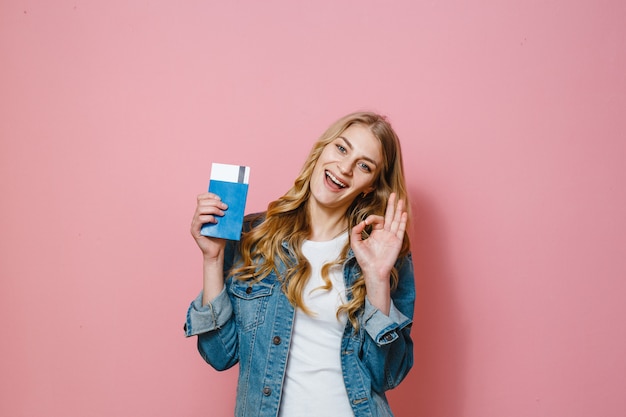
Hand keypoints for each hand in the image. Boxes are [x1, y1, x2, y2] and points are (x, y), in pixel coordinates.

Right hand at [190, 192, 227, 260]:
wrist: (217, 251)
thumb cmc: (221, 236)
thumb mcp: (224, 221)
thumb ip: (224, 212)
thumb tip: (232, 202)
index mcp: (202, 212)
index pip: (201, 198)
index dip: (210, 195)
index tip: (220, 198)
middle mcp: (196, 216)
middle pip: (201, 202)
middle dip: (215, 203)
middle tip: (225, 207)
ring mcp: (195, 223)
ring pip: (200, 209)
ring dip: (213, 209)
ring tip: (222, 214)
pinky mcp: (195, 230)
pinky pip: (200, 219)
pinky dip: (209, 218)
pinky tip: (216, 222)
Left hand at [350, 193, 406, 313]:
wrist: (373, 270)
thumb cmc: (364, 259)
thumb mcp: (355, 243)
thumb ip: (355, 231)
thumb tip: (361, 222)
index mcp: (376, 233)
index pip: (377, 219)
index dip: (372, 218)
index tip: (366, 223)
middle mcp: (385, 233)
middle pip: (390, 215)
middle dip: (391, 205)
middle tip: (393, 194)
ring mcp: (392, 237)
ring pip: (396, 220)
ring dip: (398, 210)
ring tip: (400, 199)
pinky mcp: (397, 242)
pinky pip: (400, 229)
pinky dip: (402, 221)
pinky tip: (403, 213)